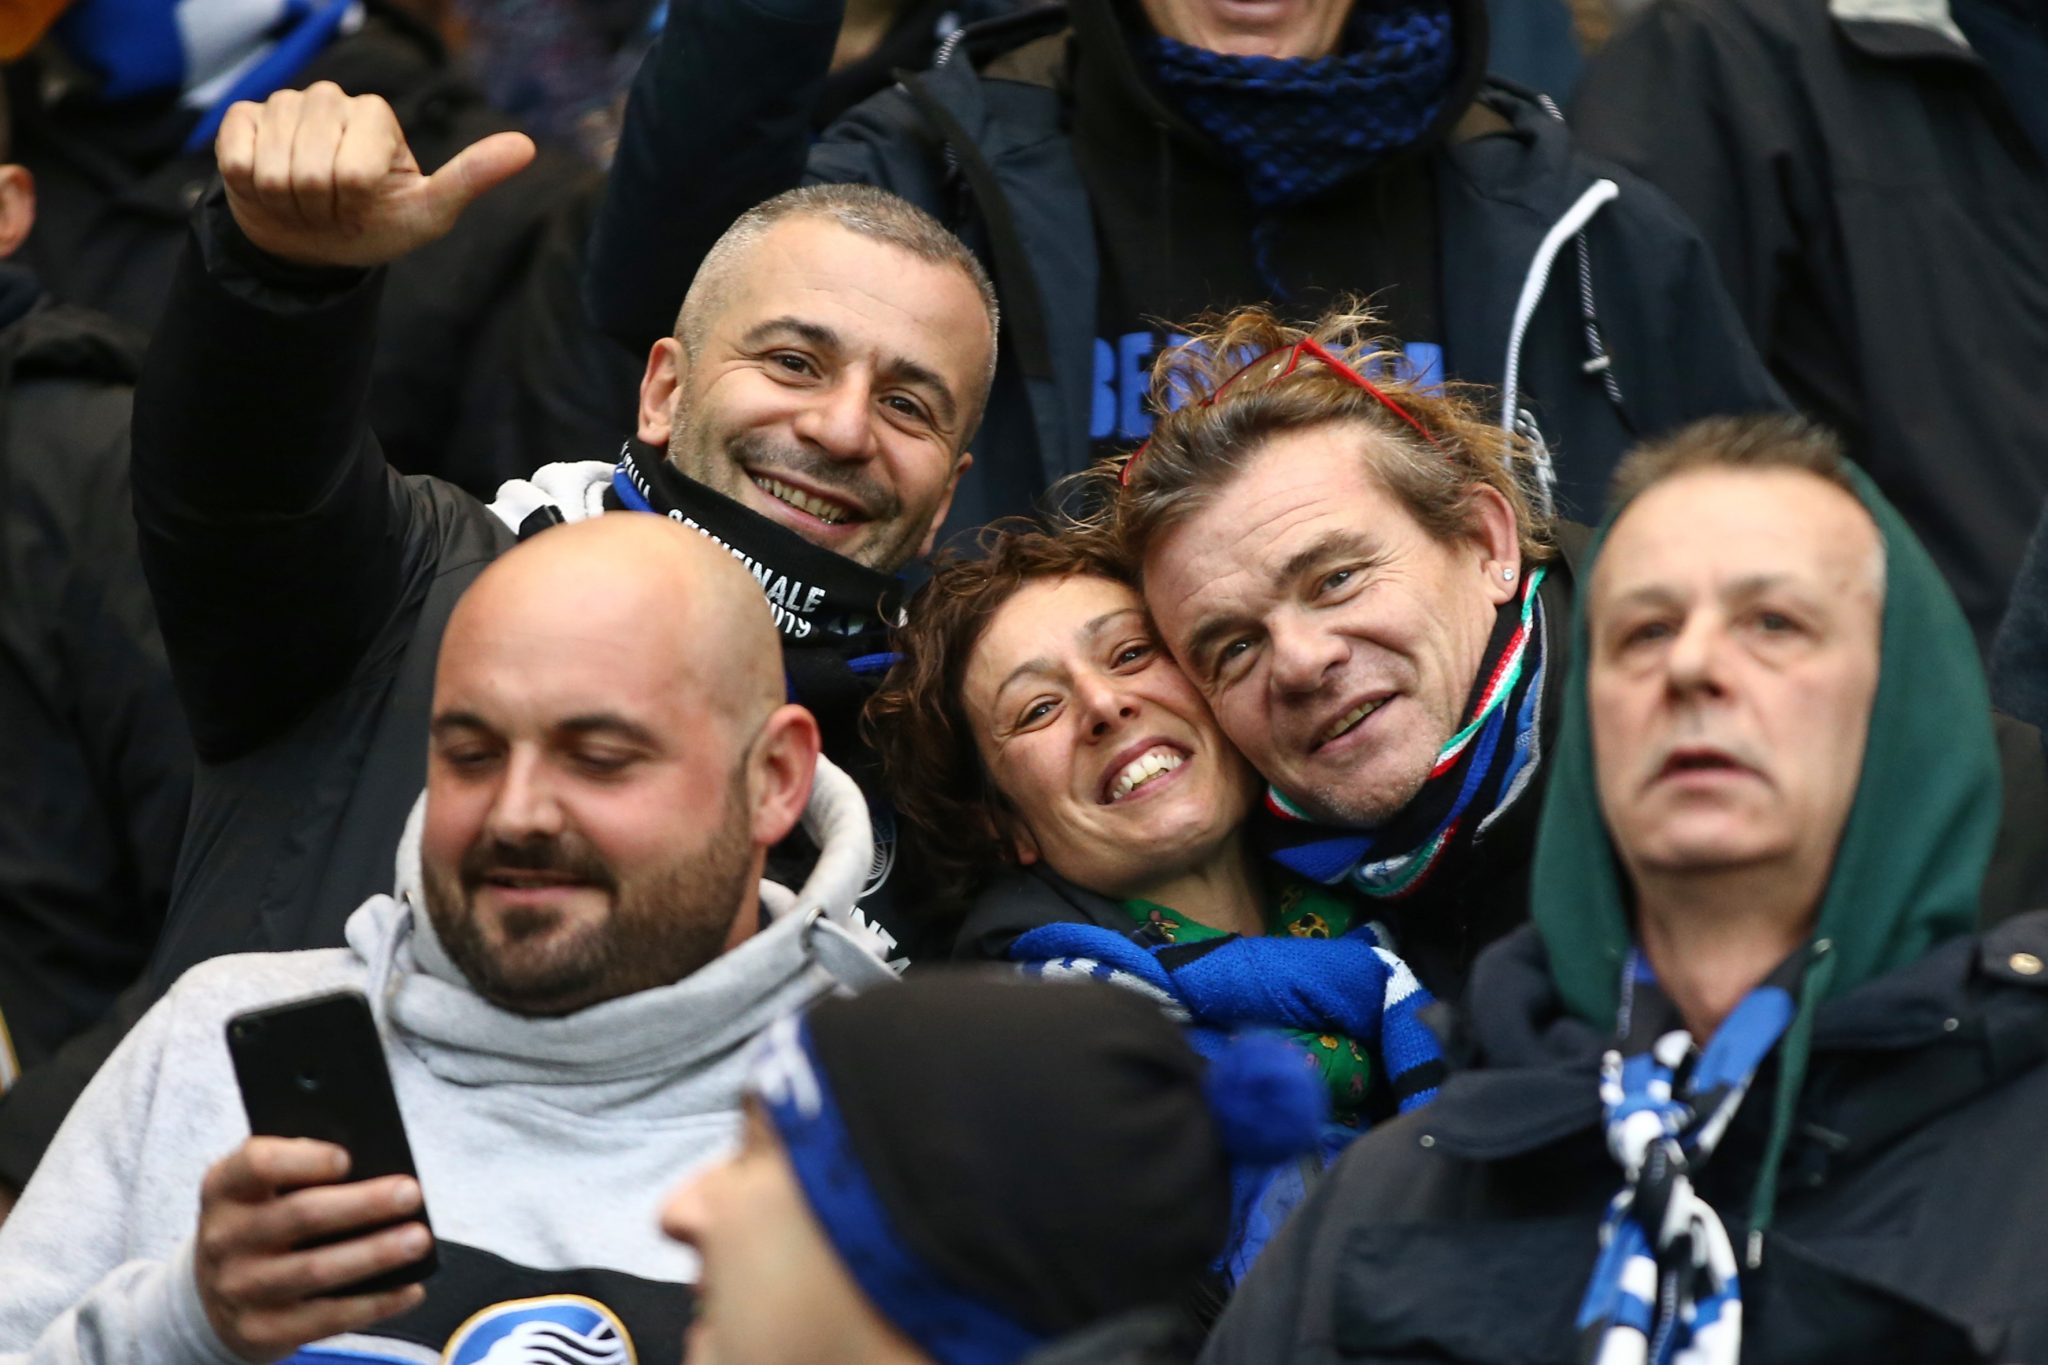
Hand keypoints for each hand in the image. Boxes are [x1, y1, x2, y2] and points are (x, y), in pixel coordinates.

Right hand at [194, 1137, 430, 1362]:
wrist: (213, 1293)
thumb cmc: (264, 1218)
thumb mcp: (265, 1186)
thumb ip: (304, 1166)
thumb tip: (373, 1169)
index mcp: (225, 1187)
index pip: (257, 1164)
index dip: (304, 1160)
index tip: (348, 1158)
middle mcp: (223, 1238)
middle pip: (301, 1215)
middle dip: (363, 1204)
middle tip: (412, 1193)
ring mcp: (237, 1289)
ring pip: (316, 1270)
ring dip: (375, 1254)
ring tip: (419, 1240)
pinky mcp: (259, 1331)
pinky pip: (325, 1319)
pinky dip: (374, 1305)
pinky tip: (410, 1289)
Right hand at [217, 82, 534, 268]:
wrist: (315, 243)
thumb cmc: (376, 225)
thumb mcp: (429, 212)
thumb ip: (471, 177)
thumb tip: (526, 146)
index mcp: (374, 114)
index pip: (353, 172)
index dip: (354, 203)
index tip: (362, 205)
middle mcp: (329, 98)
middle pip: (313, 171)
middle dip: (321, 206)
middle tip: (331, 208)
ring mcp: (282, 104)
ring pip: (272, 168)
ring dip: (287, 201)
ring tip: (303, 200)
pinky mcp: (242, 118)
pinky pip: (237, 158)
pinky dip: (251, 188)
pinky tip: (268, 186)